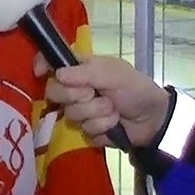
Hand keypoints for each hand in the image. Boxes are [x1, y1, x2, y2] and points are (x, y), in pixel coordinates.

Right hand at [34, 54, 171, 149]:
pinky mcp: (88, 131)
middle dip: (76, 95)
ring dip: (95, 113)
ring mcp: (81, 111)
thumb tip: (58, 74)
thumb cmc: (135, 88)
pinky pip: (84, 131)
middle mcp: (76, 88)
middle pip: (54, 92)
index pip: (53, 62)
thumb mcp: (114, 73)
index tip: (40, 73)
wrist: (154, 119)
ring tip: (113, 110)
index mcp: (81, 68)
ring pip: (70, 114)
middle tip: (95, 93)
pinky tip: (114, 124)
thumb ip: (85, 73)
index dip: (42, 65)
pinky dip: (102, 127)